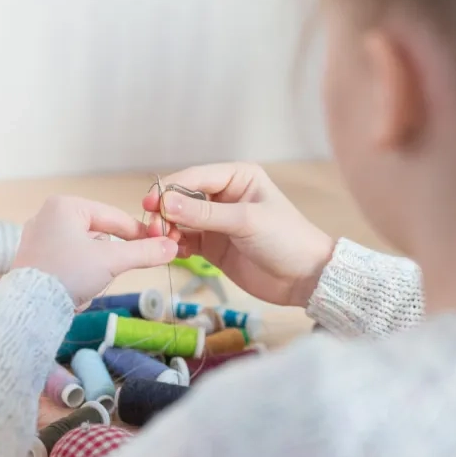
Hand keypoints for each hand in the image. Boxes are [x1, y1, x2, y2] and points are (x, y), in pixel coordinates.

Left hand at [12, 195, 177, 305]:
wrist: (30, 309)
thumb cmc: (68, 273)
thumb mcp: (111, 261)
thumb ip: (143, 252)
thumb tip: (172, 247)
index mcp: (65, 205)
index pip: (114, 216)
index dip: (139, 232)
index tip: (160, 245)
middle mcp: (48, 215)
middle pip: (100, 233)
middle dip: (109, 256)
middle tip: (113, 271)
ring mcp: (39, 237)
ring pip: (86, 249)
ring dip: (94, 267)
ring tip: (87, 283)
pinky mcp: (35, 258)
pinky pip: (70, 261)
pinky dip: (78, 273)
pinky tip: (73, 288)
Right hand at [143, 163, 334, 307]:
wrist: (305, 279)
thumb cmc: (286, 239)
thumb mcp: (245, 222)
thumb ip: (204, 214)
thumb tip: (165, 204)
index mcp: (237, 177)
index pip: (194, 177)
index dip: (169, 190)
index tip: (150, 205)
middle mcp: (223, 196)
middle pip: (181, 198)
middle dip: (165, 212)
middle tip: (153, 229)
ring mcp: (216, 222)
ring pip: (179, 220)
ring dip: (168, 229)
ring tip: (163, 242)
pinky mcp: (212, 245)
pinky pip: (185, 240)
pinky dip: (175, 245)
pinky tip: (174, 252)